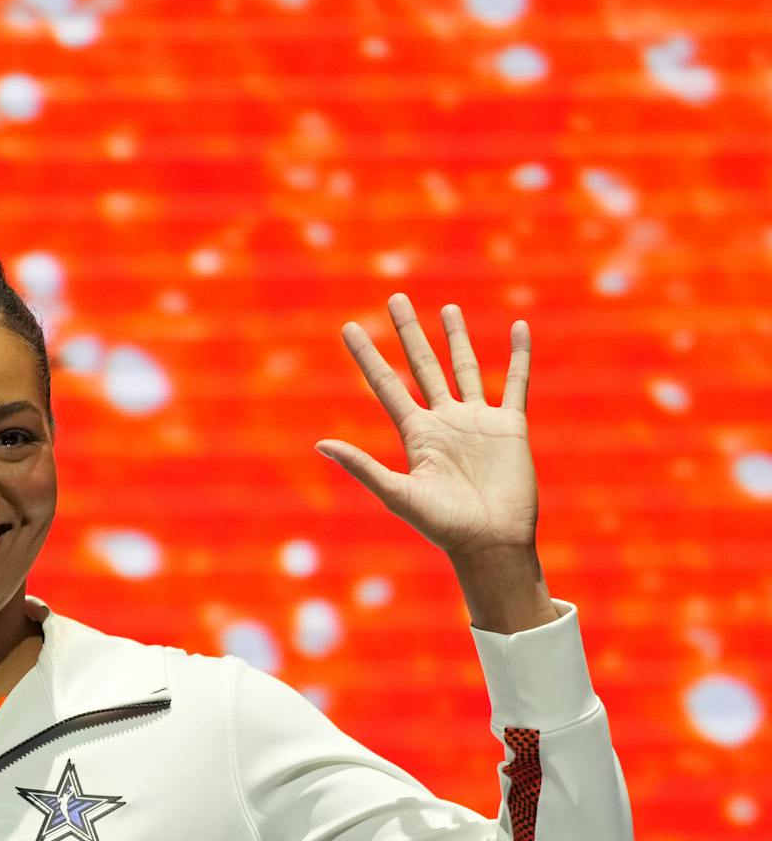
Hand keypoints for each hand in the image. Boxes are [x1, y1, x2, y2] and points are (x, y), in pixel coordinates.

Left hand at [317, 293, 536, 560]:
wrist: (490, 542)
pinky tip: (519, 329)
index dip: (368, 355)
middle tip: (394, 297)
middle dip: (408, 333)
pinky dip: (519, 356)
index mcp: (415, 433)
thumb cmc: (443, 525)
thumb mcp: (398, 494)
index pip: (386, 384)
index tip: (349, 327)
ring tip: (445, 309)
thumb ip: (362, 466)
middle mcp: (444, 421)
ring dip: (456, 338)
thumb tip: (321, 443)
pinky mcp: (510, 426)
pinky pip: (516, 383)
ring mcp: (477, 421)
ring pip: (464, 368)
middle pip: (422, 366)